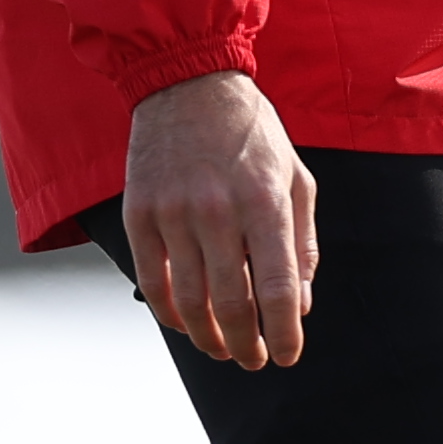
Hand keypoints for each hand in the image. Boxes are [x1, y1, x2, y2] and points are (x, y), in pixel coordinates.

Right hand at [122, 72, 315, 369]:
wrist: (188, 83)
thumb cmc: (251, 133)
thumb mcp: (296, 177)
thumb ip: (302, 242)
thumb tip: (301, 303)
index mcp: (265, 201)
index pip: (278, 287)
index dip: (285, 332)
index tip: (287, 355)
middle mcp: (219, 210)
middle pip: (232, 304)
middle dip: (246, 345)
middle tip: (254, 360)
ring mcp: (174, 212)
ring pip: (190, 301)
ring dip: (209, 337)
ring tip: (222, 349)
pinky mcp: (140, 213)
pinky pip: (152, 280)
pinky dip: (169, 312)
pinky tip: (185, 324)